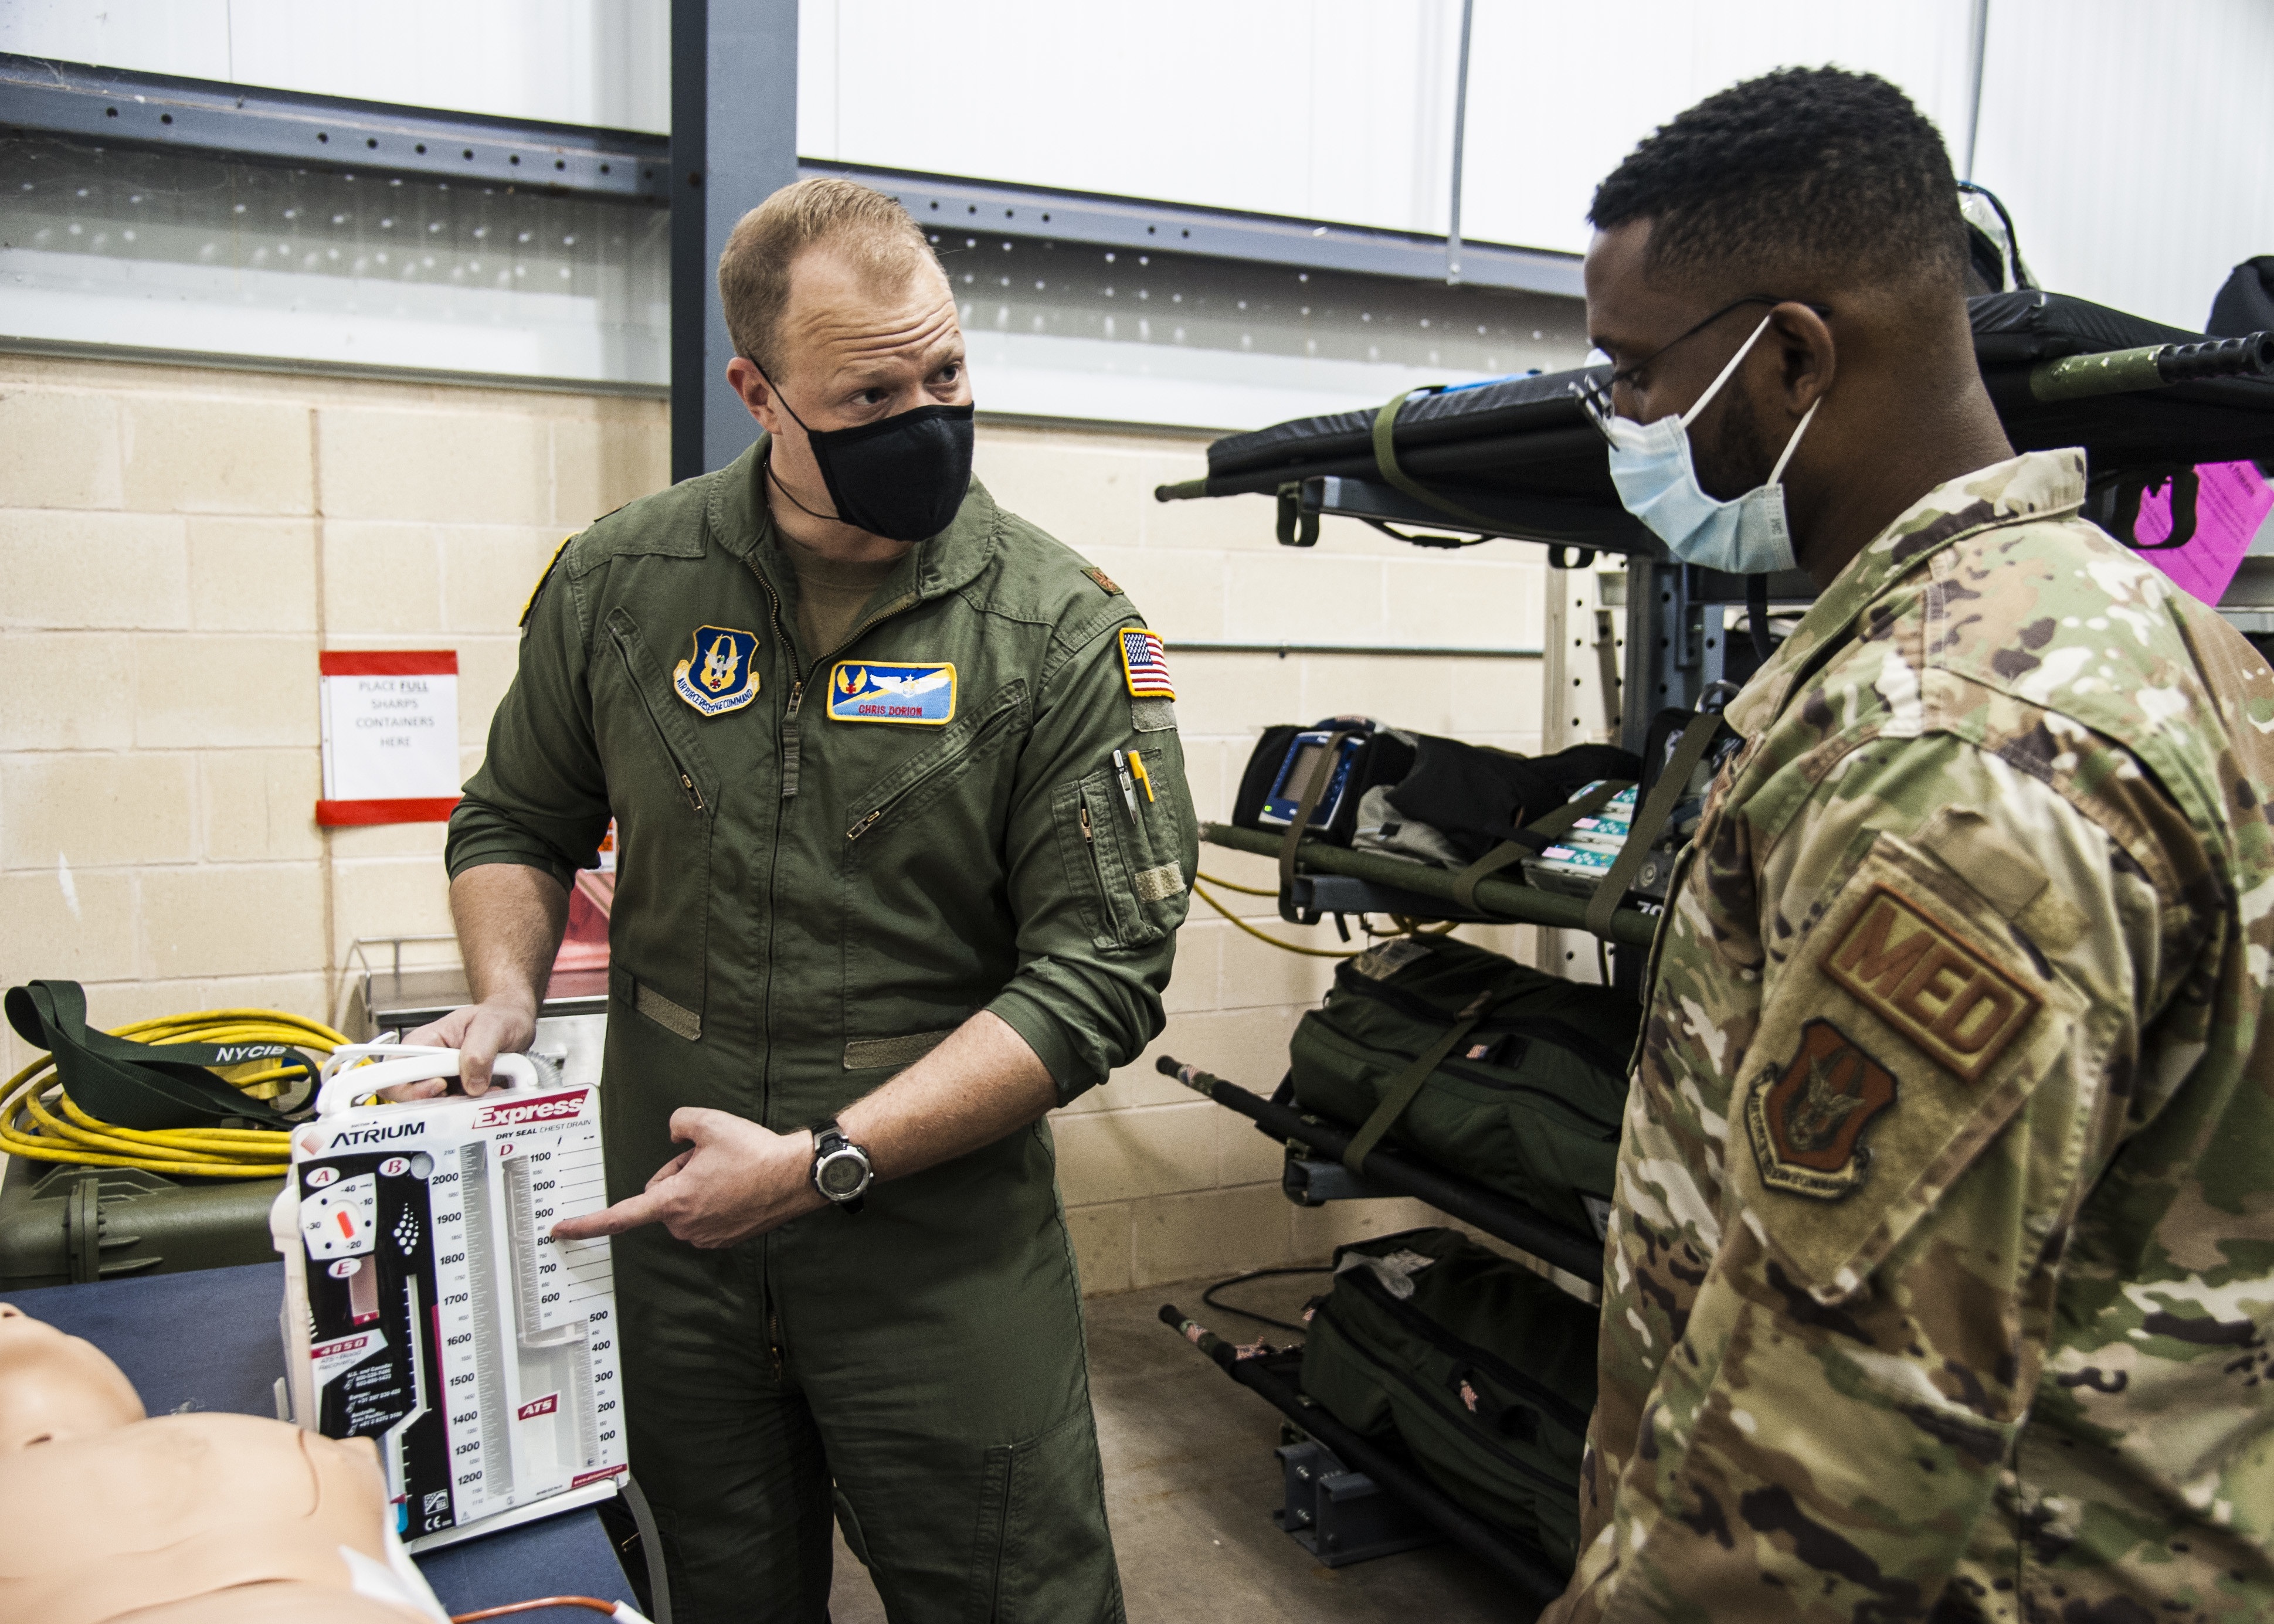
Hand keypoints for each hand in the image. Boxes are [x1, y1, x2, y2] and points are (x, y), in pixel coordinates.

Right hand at [388, 996, 535, 1098]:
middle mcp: (426, 1064)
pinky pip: (457, 1109)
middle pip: (412, 1099)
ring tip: (488, 1090)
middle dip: (443, 1102)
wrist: (514, 1023)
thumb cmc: (498, 1017)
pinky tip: (490, 1093)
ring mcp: (440, 1080)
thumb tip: (472, 1084)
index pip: (394, 1073)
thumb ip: (480, 1052)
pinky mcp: (456, 1092)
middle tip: (471, 1093)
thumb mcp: (492, 1026)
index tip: (441, 1085)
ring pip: (437, 1108)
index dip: (411, 1087)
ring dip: (463, 1105)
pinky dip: (474, 1106)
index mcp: (423, 1043)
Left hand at [551, 1109, 826, 1248]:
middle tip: (709, 1159)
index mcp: (674, 1200)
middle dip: (678, 1175)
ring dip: (697, 1187)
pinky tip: (738, 1185)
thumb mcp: (708, 1121)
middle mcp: (686, 1224)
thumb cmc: (756, 1153)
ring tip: (730, 1172)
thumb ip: (678, 1122)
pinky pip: (703, 1215)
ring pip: (683, 1205)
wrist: (796, 1177)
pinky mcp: (723, 1239)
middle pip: (661, 1195)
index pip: (619, 1216)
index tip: (561, 1231)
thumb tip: (675, 1134)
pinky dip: (714, 1199)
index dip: (586, 1224)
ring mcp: (705, 1235)